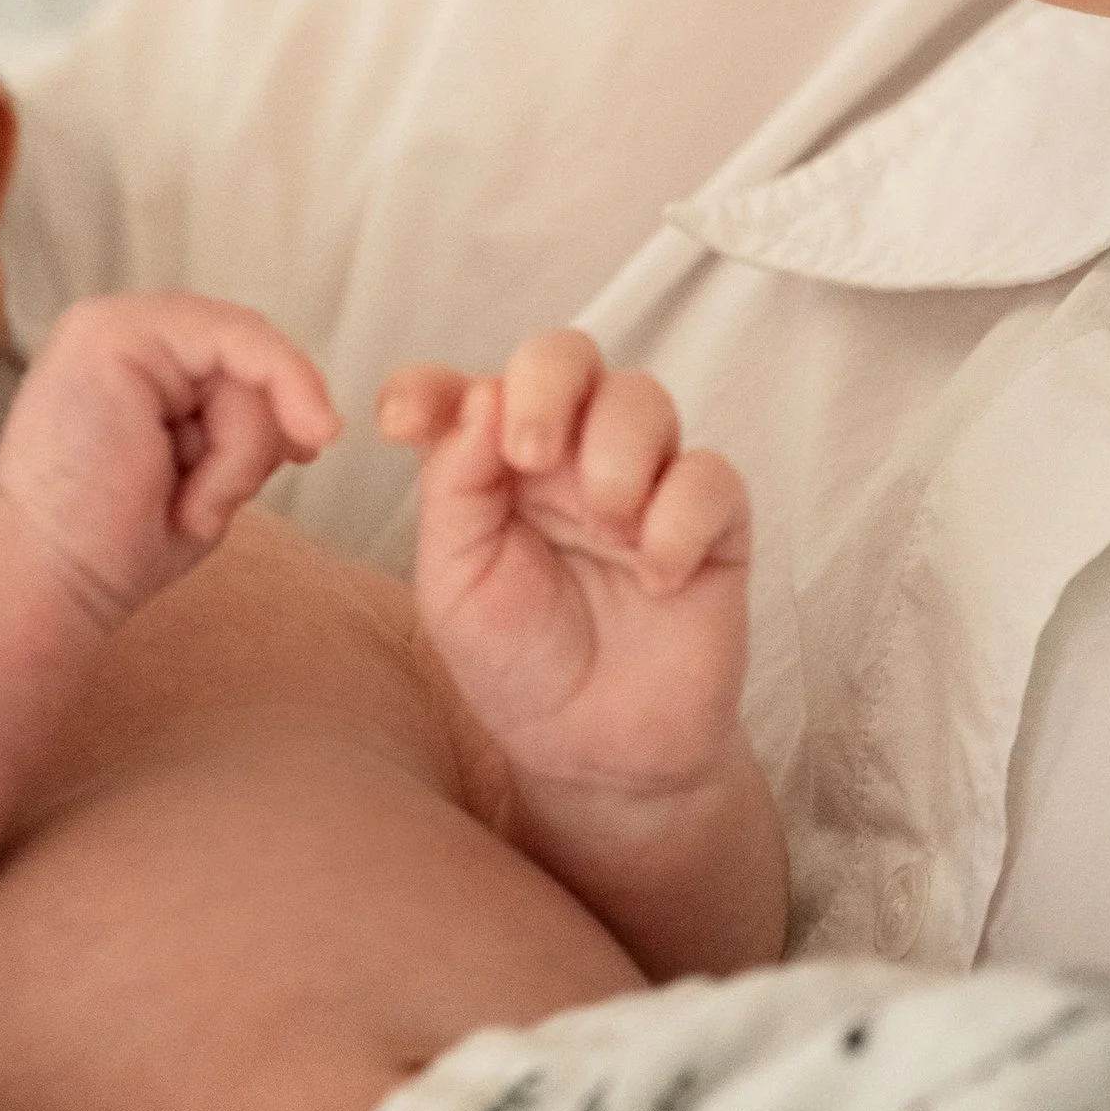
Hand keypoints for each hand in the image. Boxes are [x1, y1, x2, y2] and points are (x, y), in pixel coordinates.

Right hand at [0, 293, 339, 621]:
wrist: (44, 581)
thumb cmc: (114, 543)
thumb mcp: (205, 472)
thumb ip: (244, 425)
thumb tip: (312, 416)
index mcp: (137, 358)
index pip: (237, 348)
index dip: (286, 391)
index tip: (308, 450)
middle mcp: (124, 328)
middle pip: (250, 348)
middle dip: (259, 434)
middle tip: (208, 506)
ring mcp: (114, 321)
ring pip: (248, 358)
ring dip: (239, 455)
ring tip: (178, 505)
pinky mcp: (113, 331)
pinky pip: (234, 355)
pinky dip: (238, 441)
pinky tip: (196, 495)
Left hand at [378, 330, 750, 797]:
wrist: (596, 753)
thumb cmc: (517, 662)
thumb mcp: (455, 582)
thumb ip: (456, 487)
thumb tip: (478, 398)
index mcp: (493, 462)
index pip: (463, 389)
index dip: (428, 385)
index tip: (398, 424)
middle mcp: (568, 456)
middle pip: (566, 357)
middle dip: (546, 385)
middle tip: (530, 456)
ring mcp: (643, 482)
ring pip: (643, 398)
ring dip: (616, 449)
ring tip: (603, 523)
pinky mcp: (711, 526)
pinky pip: (711, 477)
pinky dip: (680, 516)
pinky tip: (656, 575)